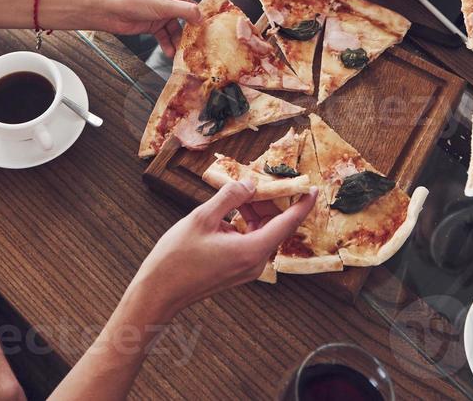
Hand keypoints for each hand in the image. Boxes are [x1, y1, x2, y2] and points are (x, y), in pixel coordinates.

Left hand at [90, 0, 217, 55]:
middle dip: (200, 23)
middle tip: (210, 35)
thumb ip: (186, 11)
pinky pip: (167, 37)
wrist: (110, 11)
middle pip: (193, 10)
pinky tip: (171, 53)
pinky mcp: (155, 26)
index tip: (223, 0)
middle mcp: (172, 0)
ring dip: (184, 39)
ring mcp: (164, 13)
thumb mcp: (164, 5)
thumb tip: (203, 18)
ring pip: (181, 27)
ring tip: (190, 50)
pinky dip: (169, 45)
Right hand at [131, 181, 314, 316]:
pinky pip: (251, 241)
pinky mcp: (237, 270)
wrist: (159, 292)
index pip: (287, 224)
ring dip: (255, 211)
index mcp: (251, 251)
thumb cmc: (176, 258)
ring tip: (238, 192)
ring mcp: (246, 269)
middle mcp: (255, 263)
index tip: (314, 189)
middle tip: (255, 179)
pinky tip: (230, 210)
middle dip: (268, 201)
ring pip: (262, 232)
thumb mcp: (202, 218)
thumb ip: (229, 197)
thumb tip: (249, 184)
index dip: (302, 205)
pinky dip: (246, 223)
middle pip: (275, 226)